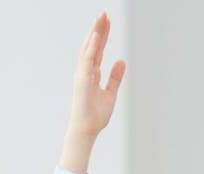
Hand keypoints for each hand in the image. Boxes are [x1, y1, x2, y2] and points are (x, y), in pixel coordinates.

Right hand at [59, 12, 125, 173]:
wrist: (87, 129)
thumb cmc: (95, 115)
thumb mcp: (110, 93)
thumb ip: (115, 77)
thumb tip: (121, 61)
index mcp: (91, 74)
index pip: (97, 50)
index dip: (102, 36)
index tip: (107, 22)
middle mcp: (85, 71)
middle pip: (92, 46)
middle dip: (98, 29)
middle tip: (103, 14)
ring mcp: (82, 74)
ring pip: (88, 49)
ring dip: (94, 33)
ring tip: (101, 18)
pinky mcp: (82, 79)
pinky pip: (87, 59)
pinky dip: (92, 46)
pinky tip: (97, 34)